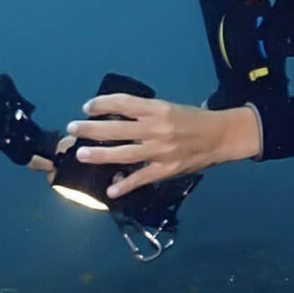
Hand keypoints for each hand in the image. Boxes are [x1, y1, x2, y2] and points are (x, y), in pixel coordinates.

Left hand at [66, 92, 260, 196]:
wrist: (220, 136)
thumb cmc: (191, 120)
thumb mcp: (168, 108)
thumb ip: (144, 113)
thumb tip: (114, 116)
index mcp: (157, 109)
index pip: (123, 103)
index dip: (102, 104)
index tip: (87, 107)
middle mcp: (156, 128)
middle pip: (117, 128)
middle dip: (91, 128)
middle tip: (73, 128)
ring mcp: (160, 151)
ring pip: (124, 153)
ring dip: (100, 154)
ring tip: (81, 154)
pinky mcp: (166, 170)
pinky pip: (141, 178)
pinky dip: (125, 185)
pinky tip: (110, 190)